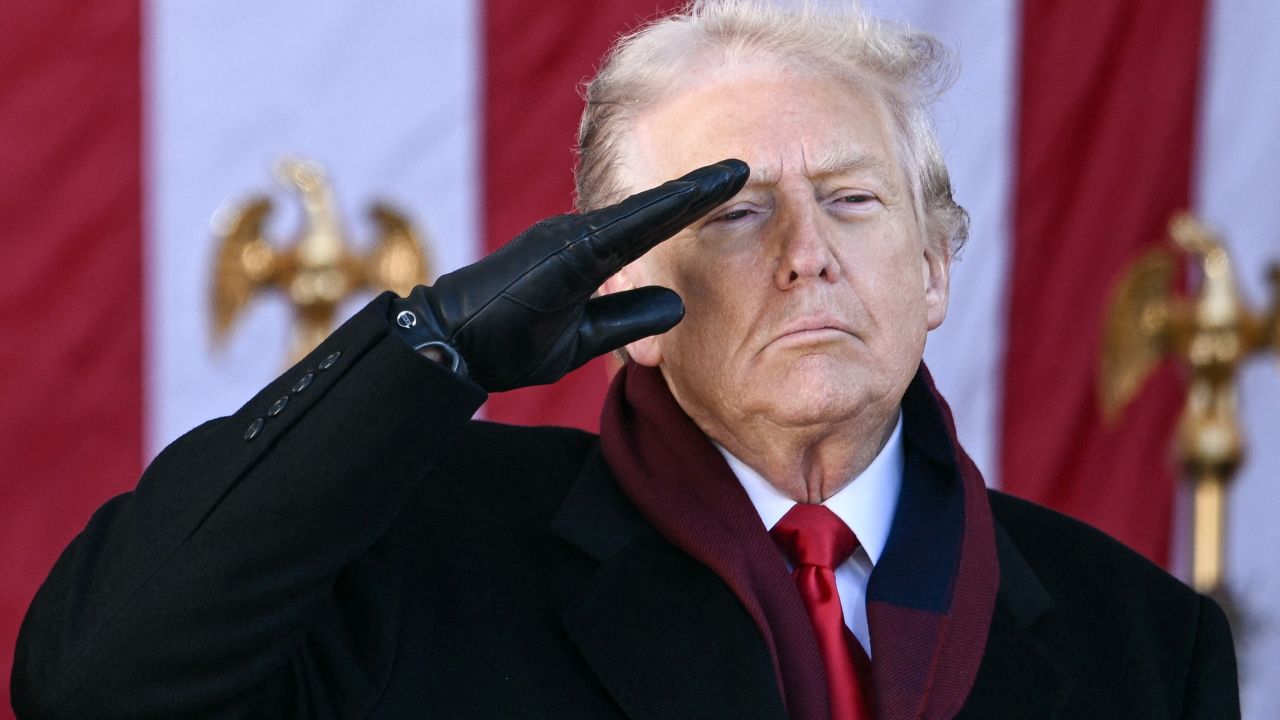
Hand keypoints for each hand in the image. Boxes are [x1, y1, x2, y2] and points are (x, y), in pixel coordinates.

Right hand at [390, 159, 748, 391]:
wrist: (453, 346)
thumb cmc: (509, 341)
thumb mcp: (584, 336)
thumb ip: (628, 318)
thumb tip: (677, 305)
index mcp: (583, 253)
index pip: (648, 227)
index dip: (689, 207)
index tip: (731, 187)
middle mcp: (578, 235)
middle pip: (651, 214)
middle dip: (698, 191)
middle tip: (743, 167)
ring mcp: (569, 238)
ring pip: (642, 215)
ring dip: (688, 195)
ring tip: (735, 173)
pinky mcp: (563, 252)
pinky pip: (622, 229)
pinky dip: (660, 212)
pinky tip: (693, 198)